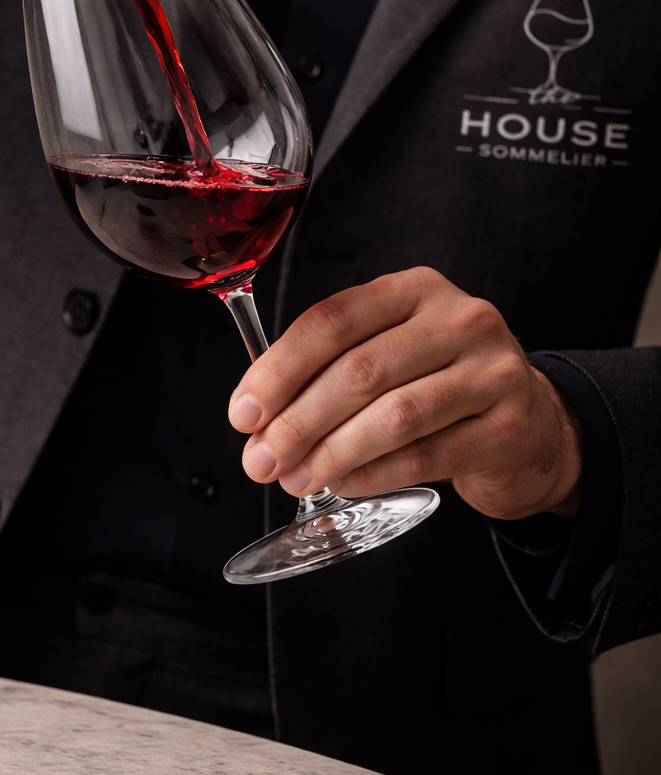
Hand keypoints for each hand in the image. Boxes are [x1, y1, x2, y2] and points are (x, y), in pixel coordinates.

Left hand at [228, 267, 582, 521]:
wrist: (530, 423)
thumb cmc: (440, 384)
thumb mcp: (391, 353)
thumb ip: (329, 370)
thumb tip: (257, 418)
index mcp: (415, 290)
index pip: (333, 320)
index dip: (280, 369)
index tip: (244, 412)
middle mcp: (459, 319)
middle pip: (359, 369)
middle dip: (298, 421)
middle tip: (262, 460)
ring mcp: (493, 371)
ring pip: (395, 414)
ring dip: (333, 452)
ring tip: (297, 478)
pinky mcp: (509, 426)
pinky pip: (428, 454)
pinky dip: (375, 474)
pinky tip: (344, 484)